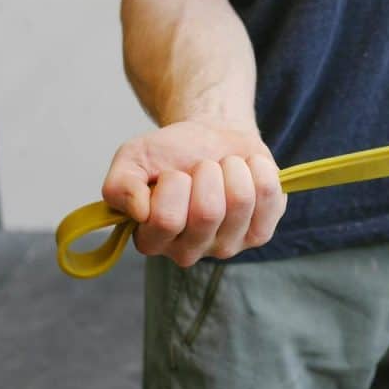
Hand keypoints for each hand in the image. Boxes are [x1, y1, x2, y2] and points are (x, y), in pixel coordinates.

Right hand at [101, 120, 286, 266]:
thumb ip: (120, 185)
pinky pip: (269, 196)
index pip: (165, 219)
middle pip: (207, 213)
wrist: (211, 137)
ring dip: (233, 167)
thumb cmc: (171, 153)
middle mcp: (189, 251)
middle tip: (202, 166)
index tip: (173, 171)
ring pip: (240, 201)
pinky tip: (247, 169)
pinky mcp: (259, 234)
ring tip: (224, 166)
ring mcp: (227, 246)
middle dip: (206, 172)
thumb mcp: (133, 158)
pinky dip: (259, 169)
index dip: (173, 184)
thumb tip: (139, 210)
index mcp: (152, 240)